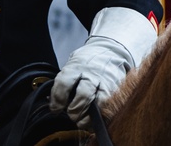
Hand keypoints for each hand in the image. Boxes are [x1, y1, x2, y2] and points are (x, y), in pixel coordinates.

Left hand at [49, 7, 156, 127]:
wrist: (112, 50)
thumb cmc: (88, 60)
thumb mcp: (73, 63)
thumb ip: (64, 81)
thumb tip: (54, 103)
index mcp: (77, 66)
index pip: (64, 83)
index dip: (57, 99)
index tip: (56, 108)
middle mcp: (92, 74)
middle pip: (83, 95)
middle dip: (74, 110)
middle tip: (70, 114)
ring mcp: (106, 82)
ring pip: (99, 103)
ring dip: (88, 117)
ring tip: (81, 120)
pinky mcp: (116, 90)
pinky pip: (109, 108)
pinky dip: (100, 117)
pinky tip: (93, 118)